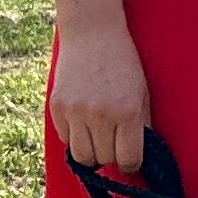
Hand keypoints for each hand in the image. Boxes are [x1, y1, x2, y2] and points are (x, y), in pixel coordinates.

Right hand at [51, 19, 150, 170]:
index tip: (130, 159)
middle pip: (104, 160)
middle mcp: (100, 114)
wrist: (92, 33)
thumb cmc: (123, 64)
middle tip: (114, 142)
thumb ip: (141, 128)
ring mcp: (75, 111)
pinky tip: (82, 121)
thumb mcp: (141, 94)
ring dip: (91, 152)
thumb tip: (138, 161)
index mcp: (127, 112)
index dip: (131, 164)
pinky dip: (74, 137)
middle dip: (111, 156)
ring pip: (82, 156)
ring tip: (98, 137)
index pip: (128, 160)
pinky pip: (65, 139)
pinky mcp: (56, 107)